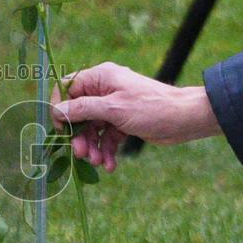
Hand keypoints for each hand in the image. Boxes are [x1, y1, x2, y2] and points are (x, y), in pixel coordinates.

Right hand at [50, 62, 221, 171]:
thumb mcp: (113, 109)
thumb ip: (82, 109)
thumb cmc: (150, 107)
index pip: (68, 88)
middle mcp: (104, 90)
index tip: (61, 128)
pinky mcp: (122, 122)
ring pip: (92, 128)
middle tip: (81, 154)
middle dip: (79, 136)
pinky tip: (110, 164)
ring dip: (92, 147)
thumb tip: (56, 111)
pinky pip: (106, 137)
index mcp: (100, 78)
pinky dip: (106, 150)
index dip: (61, 108)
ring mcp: (113, 107)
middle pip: (79, 113)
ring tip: (99, 162)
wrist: (185, 119)